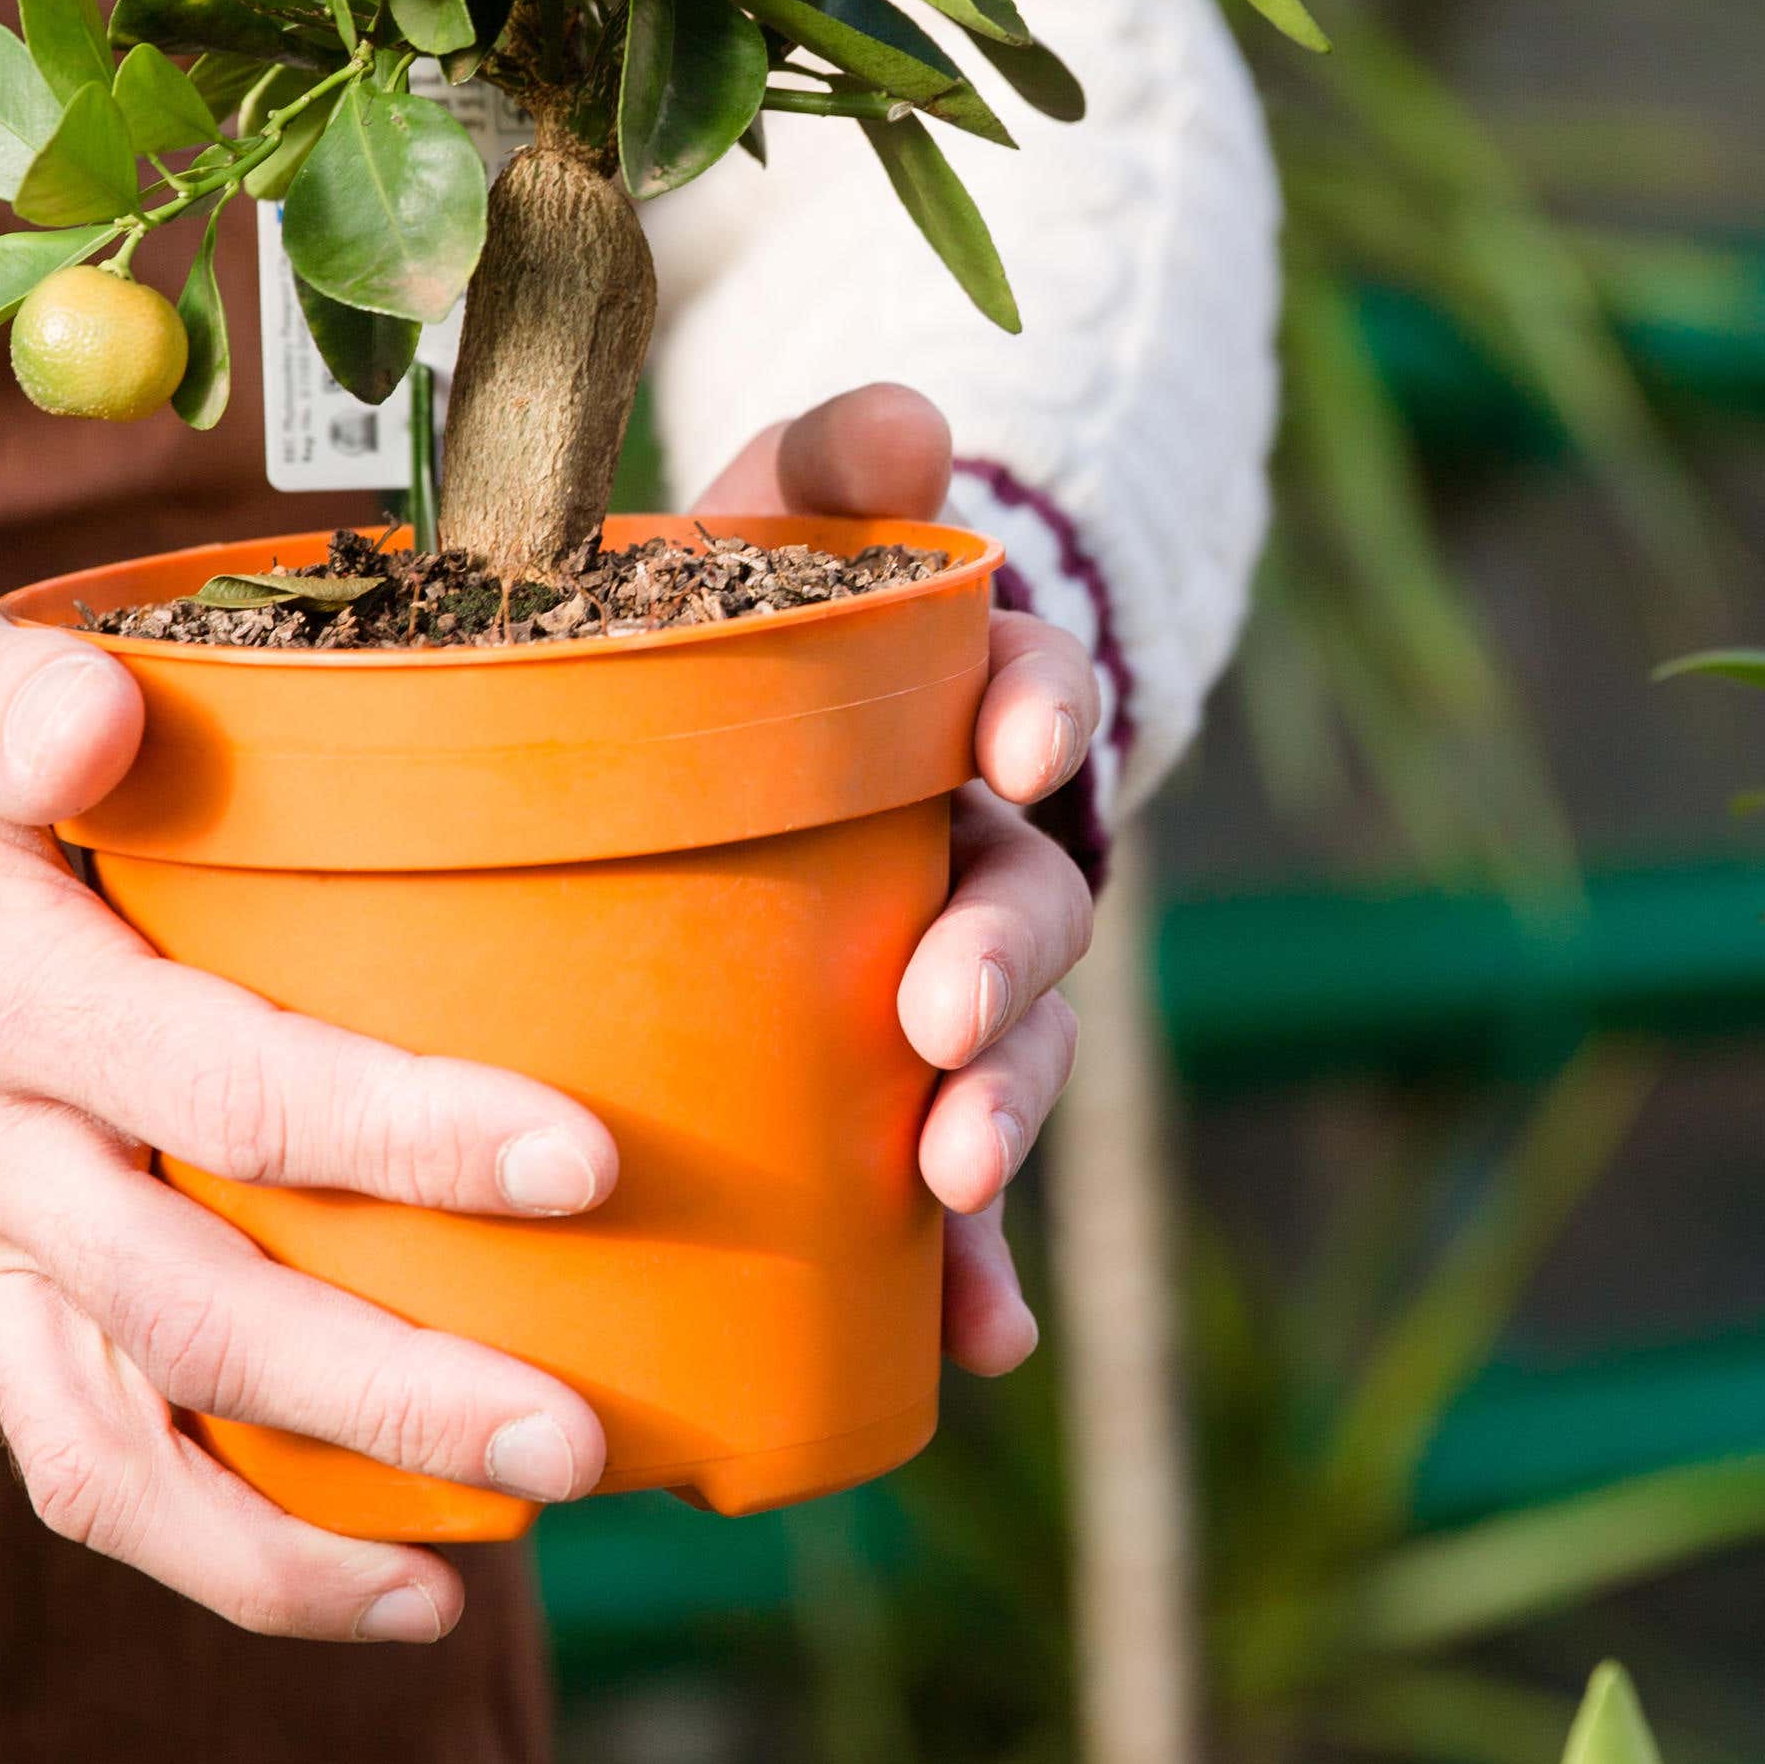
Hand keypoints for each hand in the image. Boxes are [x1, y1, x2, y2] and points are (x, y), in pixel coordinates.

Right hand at [0, 561, 625, 1646]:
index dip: (402, 1134)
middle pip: (190, 1315)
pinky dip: (197, 1537)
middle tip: (574, 1440)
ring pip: (104, 1448)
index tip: (581, 1162)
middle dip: (385, 1397)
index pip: (224, 1083)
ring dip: (278, 1546)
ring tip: (455, 1592)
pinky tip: (355, 1573)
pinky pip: (67, 1450)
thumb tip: (98, 725)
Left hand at [696, 382, 1101, 1379]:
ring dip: (996, 1120)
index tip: (1020, 744)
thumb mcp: (772, 529)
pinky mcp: (898, 1107)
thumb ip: (828, 465)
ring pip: (1005, 1059)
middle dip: (1002, 964)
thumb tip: (912, 416)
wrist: (721, 763)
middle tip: (941, 1017)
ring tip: (949, 1187)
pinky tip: (978, 1347)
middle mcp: (985, 850)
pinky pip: (947, 1207)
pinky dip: (975, 1276)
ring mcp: (952, 990)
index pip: (1042, 694)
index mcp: (967, 710)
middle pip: (1031, 902)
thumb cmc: (748, 633)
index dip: (1043, 711)